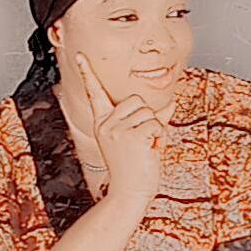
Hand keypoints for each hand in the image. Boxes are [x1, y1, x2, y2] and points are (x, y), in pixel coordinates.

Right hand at [75, 52, 175, 208]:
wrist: (129, 194)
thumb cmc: (134, 170)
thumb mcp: (141, 141)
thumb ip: (152, 120)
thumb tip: (171, 103)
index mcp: (103, 123)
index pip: (95, 93)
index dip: (87, 73)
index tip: (79, 56)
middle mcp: (106, 123)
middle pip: (136, 100)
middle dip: (147, 118)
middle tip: (142, 142)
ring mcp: (116, 129)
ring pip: (149, 112)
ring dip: (154, 130)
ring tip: (145, 150)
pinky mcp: (130, 135)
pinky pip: (156, 124)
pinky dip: (160, 138)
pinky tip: (149, 152)